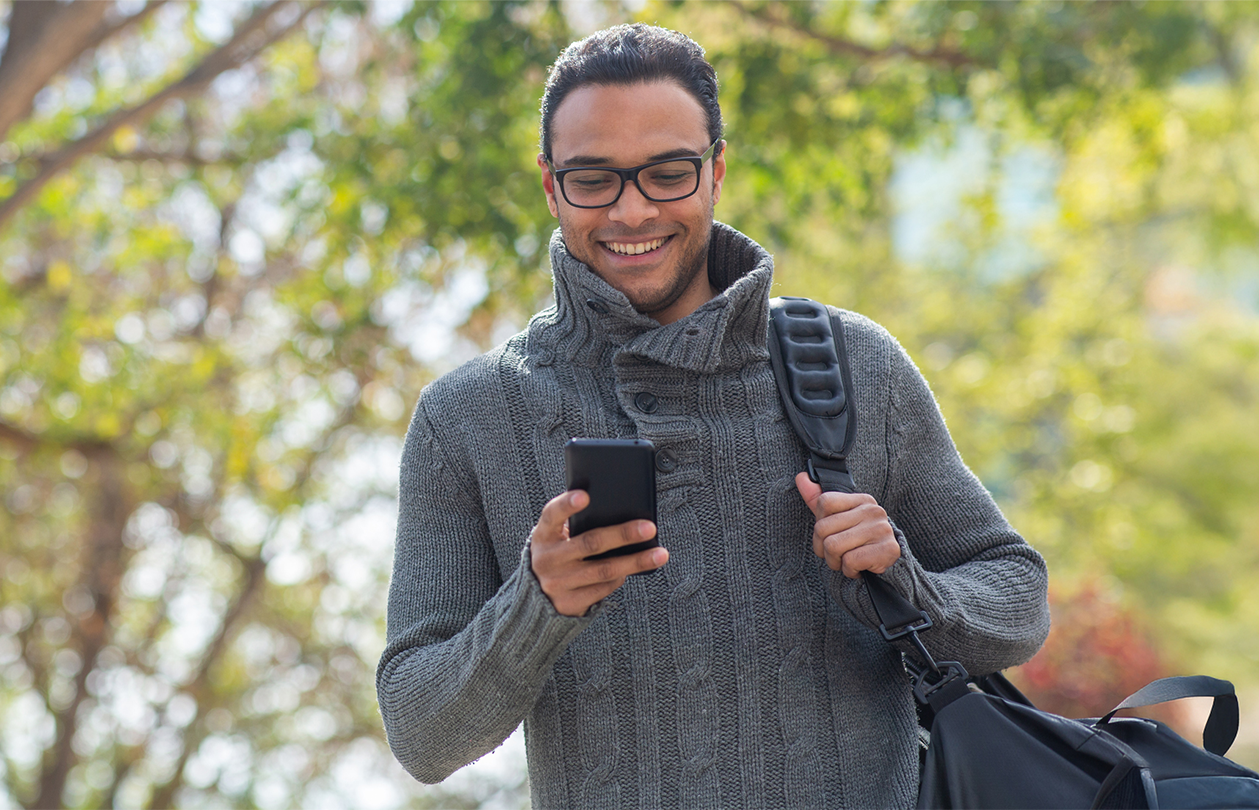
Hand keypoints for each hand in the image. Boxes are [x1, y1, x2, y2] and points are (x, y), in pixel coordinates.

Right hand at [529, 489, 668, 616]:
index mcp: (544, 534)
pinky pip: (603, 588)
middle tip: (649, 528)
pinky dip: (621, 577)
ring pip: (604, 570)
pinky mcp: (569, 603)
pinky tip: (633, 569)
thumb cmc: (558, 555)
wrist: (537, 598)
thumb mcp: (557, 538)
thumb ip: (578, 525)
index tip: (585, 495)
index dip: (567, 504)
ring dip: (635, 562)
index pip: (552, 514)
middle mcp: (547, 559)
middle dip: (623, 534)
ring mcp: (557, 583)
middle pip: (590, 543)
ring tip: (660, 554)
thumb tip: (623, 515)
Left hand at [795, 472, 900, 577]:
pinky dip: (849, 570)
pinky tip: (860, 567)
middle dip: (823, 549)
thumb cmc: (859, 541)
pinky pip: (850, 561)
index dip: (820, 526)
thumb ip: (817, 499)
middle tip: (838, 554)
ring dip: (835, 562)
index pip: (824, 502)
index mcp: (861, 500)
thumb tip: (801, 477)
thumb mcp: (838, 518)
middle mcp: (873, 511)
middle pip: (823, 528)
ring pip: (833, 547)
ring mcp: (882, 529)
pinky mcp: (888, 550)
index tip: (833, 534)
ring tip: (848, 560)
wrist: (890, 565)